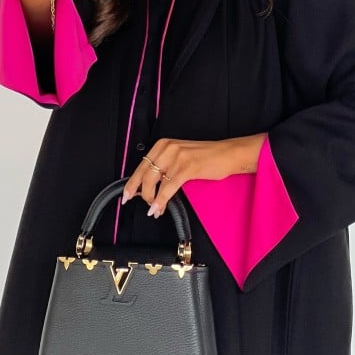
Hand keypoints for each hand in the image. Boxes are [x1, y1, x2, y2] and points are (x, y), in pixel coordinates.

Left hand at [121, 134, 266, 217]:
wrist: (228, 154)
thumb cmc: (206, 157)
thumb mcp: (180, 157)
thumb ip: (165, 167)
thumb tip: (149, 187)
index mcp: (164, 144)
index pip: (141, 166)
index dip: (132, 183)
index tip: (127, 195)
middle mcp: (168, 148)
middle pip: (145, 175)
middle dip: (140, 194)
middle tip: (144, 205)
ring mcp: (178, 157)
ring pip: (155, 183)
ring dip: (152, 200)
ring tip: (155, 210)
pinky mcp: (188, 167)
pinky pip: (168, 187)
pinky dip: (161, 200)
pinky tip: (159, 208)